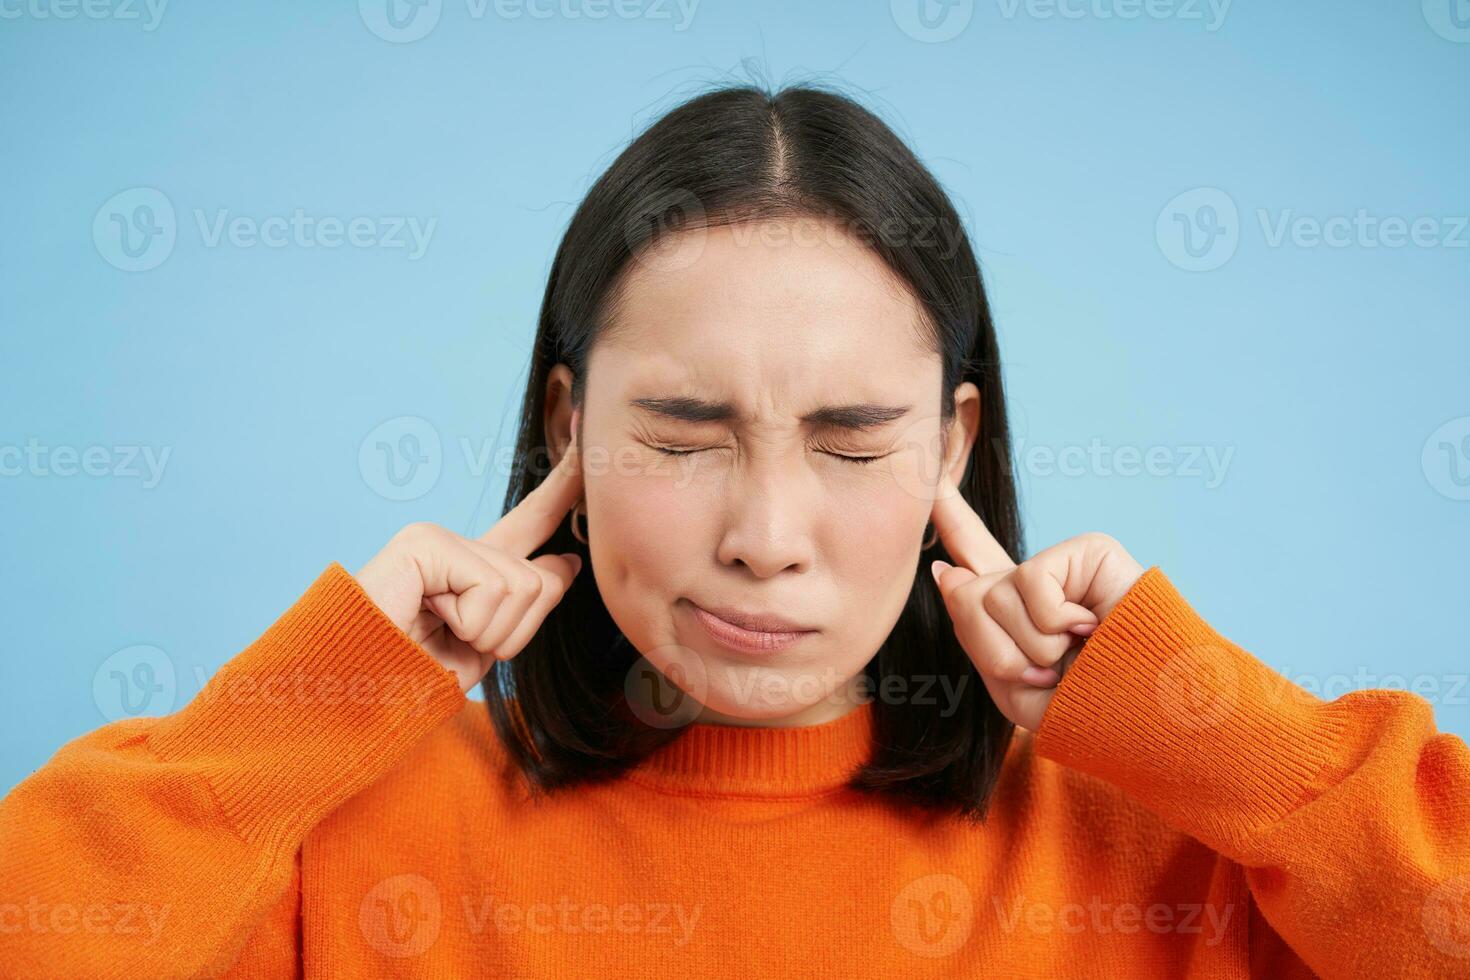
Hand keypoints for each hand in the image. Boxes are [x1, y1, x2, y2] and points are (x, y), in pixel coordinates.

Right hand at [354, 442, 585, 692]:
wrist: (359, 698)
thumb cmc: (414, 678)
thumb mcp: (489, 644)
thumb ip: (528, 599)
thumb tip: (566, 561)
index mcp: (473, 569)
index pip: (531, 521)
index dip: (563, 488)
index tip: (584, 440)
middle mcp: (458, 545)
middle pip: (542, 581)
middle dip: (513, 633)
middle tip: (459, 645)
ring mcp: (437, 538)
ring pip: (522, 588)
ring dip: (489, 635)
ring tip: (440, 636)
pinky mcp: (424, 543)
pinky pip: (492, 588)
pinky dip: (471, 625)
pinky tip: (428, 621)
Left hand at [927, 471, 1144, 730]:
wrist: (1140, 717)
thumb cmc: (1084, 707)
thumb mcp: (1010, 683)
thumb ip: (973, 628)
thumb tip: (948, 571)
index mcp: (1015, 614)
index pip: (974, 556)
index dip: (951, 516)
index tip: (931, 476)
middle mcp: (1036, 584)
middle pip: (967, 596)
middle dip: (995, 650)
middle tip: (1046, 674)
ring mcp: (1063, 565)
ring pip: (992, 595)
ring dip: (1028, 646)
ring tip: (1072, 655)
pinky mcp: (1088, 551)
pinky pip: (1030, 583)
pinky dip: (1053, 622)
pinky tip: (1089, 628)